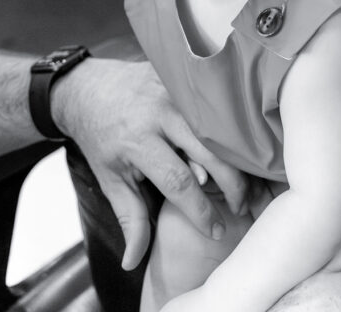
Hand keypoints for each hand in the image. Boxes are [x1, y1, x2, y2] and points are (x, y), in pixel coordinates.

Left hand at [52, 58, 249, 268]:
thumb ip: (130, 218)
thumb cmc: (102, 138)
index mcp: (138, 141)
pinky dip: (232, 128)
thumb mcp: (110, 179)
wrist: (91, 88)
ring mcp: (175, 90)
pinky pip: (215, 105)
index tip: (217, 230)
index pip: (178, 180)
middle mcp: (160, 112)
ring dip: (238, 155)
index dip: (201, 209)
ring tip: (250, 181)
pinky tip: (245, 148)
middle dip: (232, 183)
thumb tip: (133, 262)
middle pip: (209, 150)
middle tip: (242, 207)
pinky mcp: (184, 78)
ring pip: (218, 126)